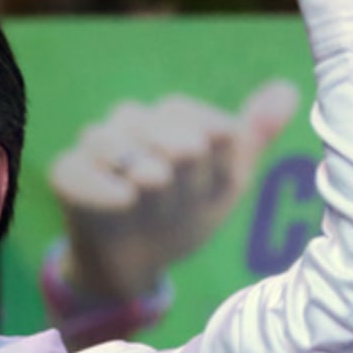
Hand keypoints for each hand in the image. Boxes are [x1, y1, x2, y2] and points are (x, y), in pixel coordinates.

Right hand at [49, 80, 298, 303]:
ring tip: (151, 199)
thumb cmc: (182, 214)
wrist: (137, 262)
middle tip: (180, 197)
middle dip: (179, 165)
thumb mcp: (225, 182)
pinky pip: (78, 170)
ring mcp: (93, 147)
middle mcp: (128, 122)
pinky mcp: (65, 175)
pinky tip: (124, 203)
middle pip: (158, 126)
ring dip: (144, 174)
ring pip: (115, 141)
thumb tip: (287, 89)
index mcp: (168, 117)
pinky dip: (104, 187)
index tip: (214, 184)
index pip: (195, 116)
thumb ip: (253, 137)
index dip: (212, 153)